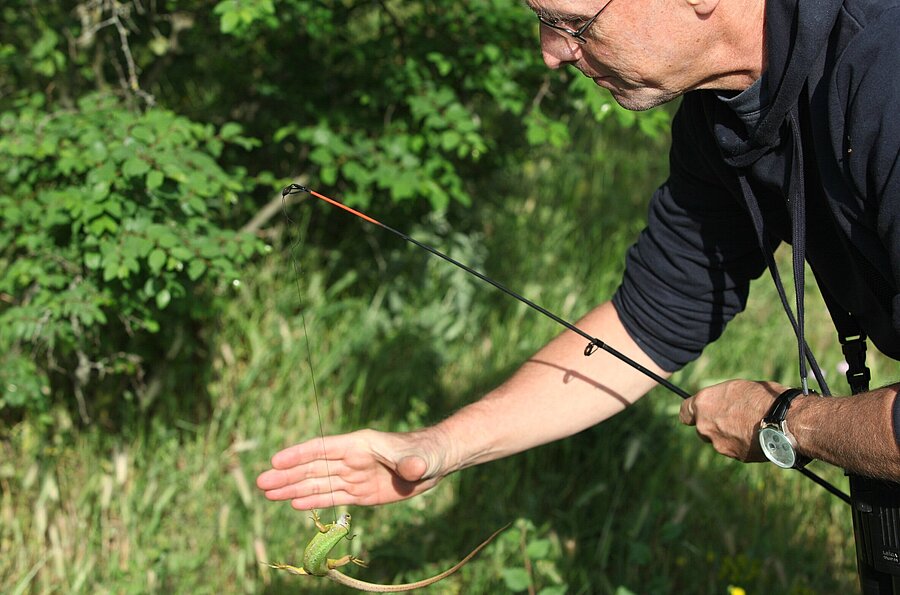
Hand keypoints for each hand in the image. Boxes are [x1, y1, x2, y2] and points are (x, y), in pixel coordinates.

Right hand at [256, 428, 447, 508]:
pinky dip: (313, 500)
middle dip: (287, 475)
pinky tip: (294, 504)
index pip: (324, 449)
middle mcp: (351, 460)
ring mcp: (354, 476)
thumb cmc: (425, 452)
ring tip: (269, 494)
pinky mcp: (360, 493)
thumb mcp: (420, 457)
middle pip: (313, 468)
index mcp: (359, 444)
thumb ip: (412, 463)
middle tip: (261, 483)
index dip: (300, 454)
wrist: (434, 463)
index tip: (276, 461)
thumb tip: (412, 468)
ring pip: (318, 483)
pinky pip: (332, 497)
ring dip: (293, 488)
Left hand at [679, 379, 783, 461]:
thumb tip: (720, 404)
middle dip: (713, 426)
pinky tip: (759, 436)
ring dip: (729, 436)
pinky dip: (743, 444)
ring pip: (719, 441)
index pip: (685, 413)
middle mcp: (705, 426)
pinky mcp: (735, 456)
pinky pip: (735, 449)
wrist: (786, 420)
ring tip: (751, 425)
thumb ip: (721, 399)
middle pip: (702, 429)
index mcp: (703, 404)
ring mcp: (719, 444)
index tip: (700, 412)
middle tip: (732, 418)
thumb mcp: (736, 388)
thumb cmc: (763, 397)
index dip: (693, 413)